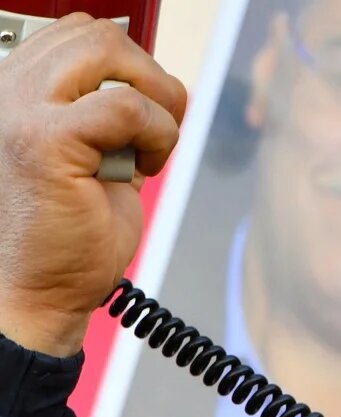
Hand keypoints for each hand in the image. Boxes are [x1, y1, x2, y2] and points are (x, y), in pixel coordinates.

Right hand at [0, 15, 187, 354]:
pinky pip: (126, 106)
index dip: (130, 68)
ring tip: (150, 148)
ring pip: (108, 50)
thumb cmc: (62, 237)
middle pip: (97, 33)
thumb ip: (107, 116)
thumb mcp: (89, 157)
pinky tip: (145, 167)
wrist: (35, 292)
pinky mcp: (44, 140)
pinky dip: (157, 133)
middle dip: (149, 76)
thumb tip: (157, 90)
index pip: (78, 34)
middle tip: (159, 129)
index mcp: (15, 90)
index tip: (146, 117)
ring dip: (154, 98)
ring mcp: (19, 110)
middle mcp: (8, 91)